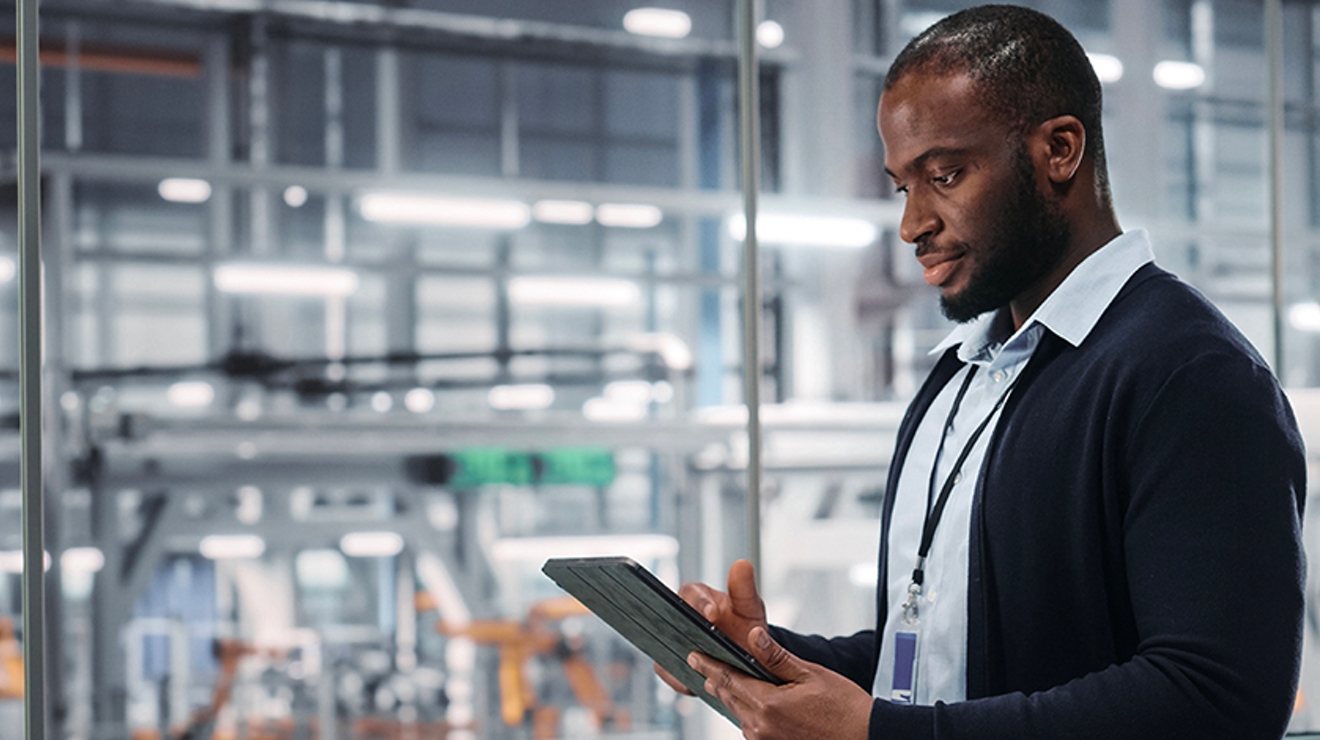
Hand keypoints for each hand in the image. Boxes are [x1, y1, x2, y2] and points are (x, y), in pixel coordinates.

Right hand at [654, 559, 768, 694]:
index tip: (712, 614)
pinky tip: (691, 682)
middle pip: (667, 619)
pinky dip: (677, 677)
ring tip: (693, 668)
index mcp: (697, 596)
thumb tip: (742, 564)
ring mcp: (673, 641)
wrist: (747, 659)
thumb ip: (744, 589)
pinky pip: (666, 670)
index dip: (699, 602)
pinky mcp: (671, 664)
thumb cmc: (746, 627)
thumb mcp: (750, 608)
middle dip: (678, 631)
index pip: (690, 593)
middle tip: (694, 644)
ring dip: (676, 657)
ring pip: (663, 646)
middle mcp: (679, 616)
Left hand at [689, 626, 872, 739]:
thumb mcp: (811, 674)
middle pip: (729, 697)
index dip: (709, 665)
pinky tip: (748, 702)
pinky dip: (746, 712)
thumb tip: (754, 635)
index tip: (693, 655)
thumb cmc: (843, 706)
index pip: (728, 680)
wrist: (865, 737)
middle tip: (700, 663)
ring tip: (719, 681)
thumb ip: (777, 657)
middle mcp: (761, 727)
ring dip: (730, 696)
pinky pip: (751, 727)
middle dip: (714, 679)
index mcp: (768, 705)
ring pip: (738, 714)